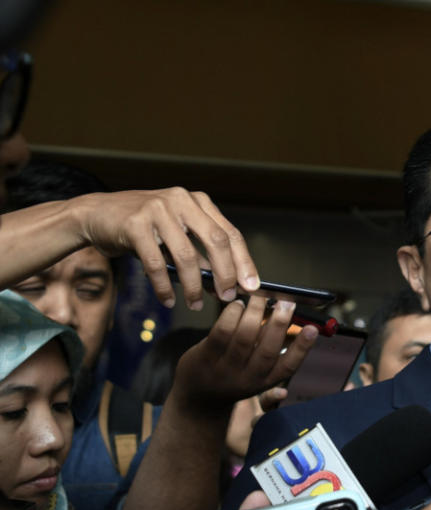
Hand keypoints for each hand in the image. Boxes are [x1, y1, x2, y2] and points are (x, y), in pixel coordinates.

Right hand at [73, 188, 258, 308]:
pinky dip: (164, 286)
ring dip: (193, 285)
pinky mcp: (134, 223)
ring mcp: (158, 209)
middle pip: (216, 241)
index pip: (230, 233)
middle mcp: (181, 200)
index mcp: (198, 202)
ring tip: (195, 304)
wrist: (95, 214)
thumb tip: (225, 285)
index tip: (252, 286)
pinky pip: (156, 262)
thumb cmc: (142, 229)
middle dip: (226, 273)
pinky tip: (168, 300)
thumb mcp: (176, 237)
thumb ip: (201, 257)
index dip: (244, 261)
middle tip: (227, 297)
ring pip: (186, 255)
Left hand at [170, 297, 316, 414]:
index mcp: (265, 381)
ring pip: (243, 339)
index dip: (302, 347)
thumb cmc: (232, 375)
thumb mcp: (255, 372)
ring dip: (254, 314)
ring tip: (259, 297)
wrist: (199, 399)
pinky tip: (237, 305)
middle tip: (287, 302)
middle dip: (279, 324)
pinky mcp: (205, 359)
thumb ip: (269, 347)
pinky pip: (221, 333)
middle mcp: (248, 379)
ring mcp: (225, 370)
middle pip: (267, 351)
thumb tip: (285, 316)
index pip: (288, 366)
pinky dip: (231, 315)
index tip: (312, 328)